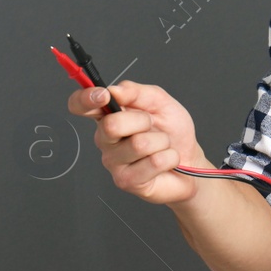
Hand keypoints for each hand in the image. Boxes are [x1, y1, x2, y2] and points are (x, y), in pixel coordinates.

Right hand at [71, 80, 202, 205]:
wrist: (190, 161)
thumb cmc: (172, 132)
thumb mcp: (159, 102)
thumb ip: (136, 92)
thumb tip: (114, 89)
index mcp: (108, 115)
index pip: (80, 105)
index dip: (85, 98)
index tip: (103, 95)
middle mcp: (105, 139)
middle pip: (111, 125)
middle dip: (142, 121)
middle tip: (152, 126)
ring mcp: (113, 162)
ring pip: (138, 144)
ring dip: (161, 141)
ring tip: (162, 145)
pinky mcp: (126, 181)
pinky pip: (153, 162)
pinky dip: (169, 157)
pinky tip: (165, 160)